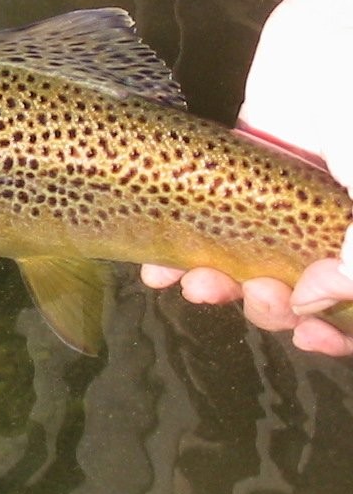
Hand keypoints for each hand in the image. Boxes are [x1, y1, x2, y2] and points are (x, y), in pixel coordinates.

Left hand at [141, 0, 352, 357]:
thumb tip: (311, 302)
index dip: (339, 333)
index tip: (312, 338)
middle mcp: (331, 214)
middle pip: (300, 286)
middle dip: (271, 306)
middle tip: (254, 299)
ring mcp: (286, 187)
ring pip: (248, 255)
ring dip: (220, 283)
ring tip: (196, 284)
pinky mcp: (246, 155)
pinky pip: (207, 210)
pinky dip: (182, 243)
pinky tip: (158, 269)